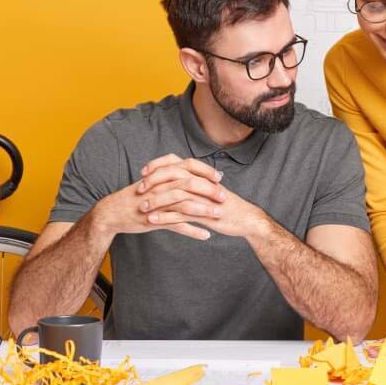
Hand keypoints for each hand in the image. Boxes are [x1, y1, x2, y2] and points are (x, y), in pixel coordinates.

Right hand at [92, 154, 224, 240]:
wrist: (112, 212)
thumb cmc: (135, 196)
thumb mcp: (152, 182)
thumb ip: (168, 175)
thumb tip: (188, 172)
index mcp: (161, 175)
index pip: (187, 167)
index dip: (205, 171)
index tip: (220, 177)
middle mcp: (160, 187)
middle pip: (189, 185)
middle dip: (209, 191)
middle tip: (224, 197)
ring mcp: (157, 204)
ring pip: (185, 206)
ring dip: (204, 211)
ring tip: (219, 216)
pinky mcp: (154, 220)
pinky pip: (176, 225)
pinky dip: (192, 231)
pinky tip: (206, 235)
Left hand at [140, 154, 268, 239]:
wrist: (247, 219)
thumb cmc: (227, 206)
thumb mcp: (210, 190)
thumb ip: (195, 183)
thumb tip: (179, 179)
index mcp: (201, 175)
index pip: (176, 163)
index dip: (158, 165)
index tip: (144, 171)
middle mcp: (202, 183)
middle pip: (173, 176)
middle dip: (153, 182)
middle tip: (139, 189)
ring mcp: (203, 199)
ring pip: (175, 195)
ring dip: (156, 201)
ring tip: (142, 208)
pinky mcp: (205, 214)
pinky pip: (181, 214)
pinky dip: (165, 217)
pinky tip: (152, 221)